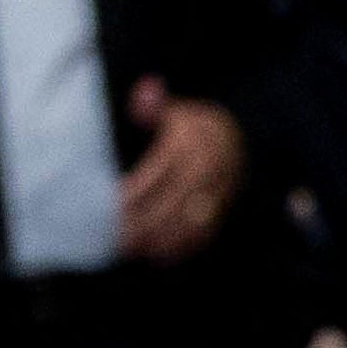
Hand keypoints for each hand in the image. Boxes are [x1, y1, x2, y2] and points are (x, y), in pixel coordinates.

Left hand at [110, 83, 246, 261]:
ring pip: (189, 222)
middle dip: (144, 222)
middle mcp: (208, 168)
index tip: (112, 206)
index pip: (160, 171)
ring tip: (131, 249)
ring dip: (160, 239)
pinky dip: (181, 247)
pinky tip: (156, 256)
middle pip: (173, 201)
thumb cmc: (190, 125)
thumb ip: (153, 105)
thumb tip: (146, 92)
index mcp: (191, 142)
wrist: (234, 137)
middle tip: (117, 236)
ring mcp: (219, 191)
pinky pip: (204, 233)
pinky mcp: (222, 209)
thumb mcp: (173, 109)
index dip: (136, 191)